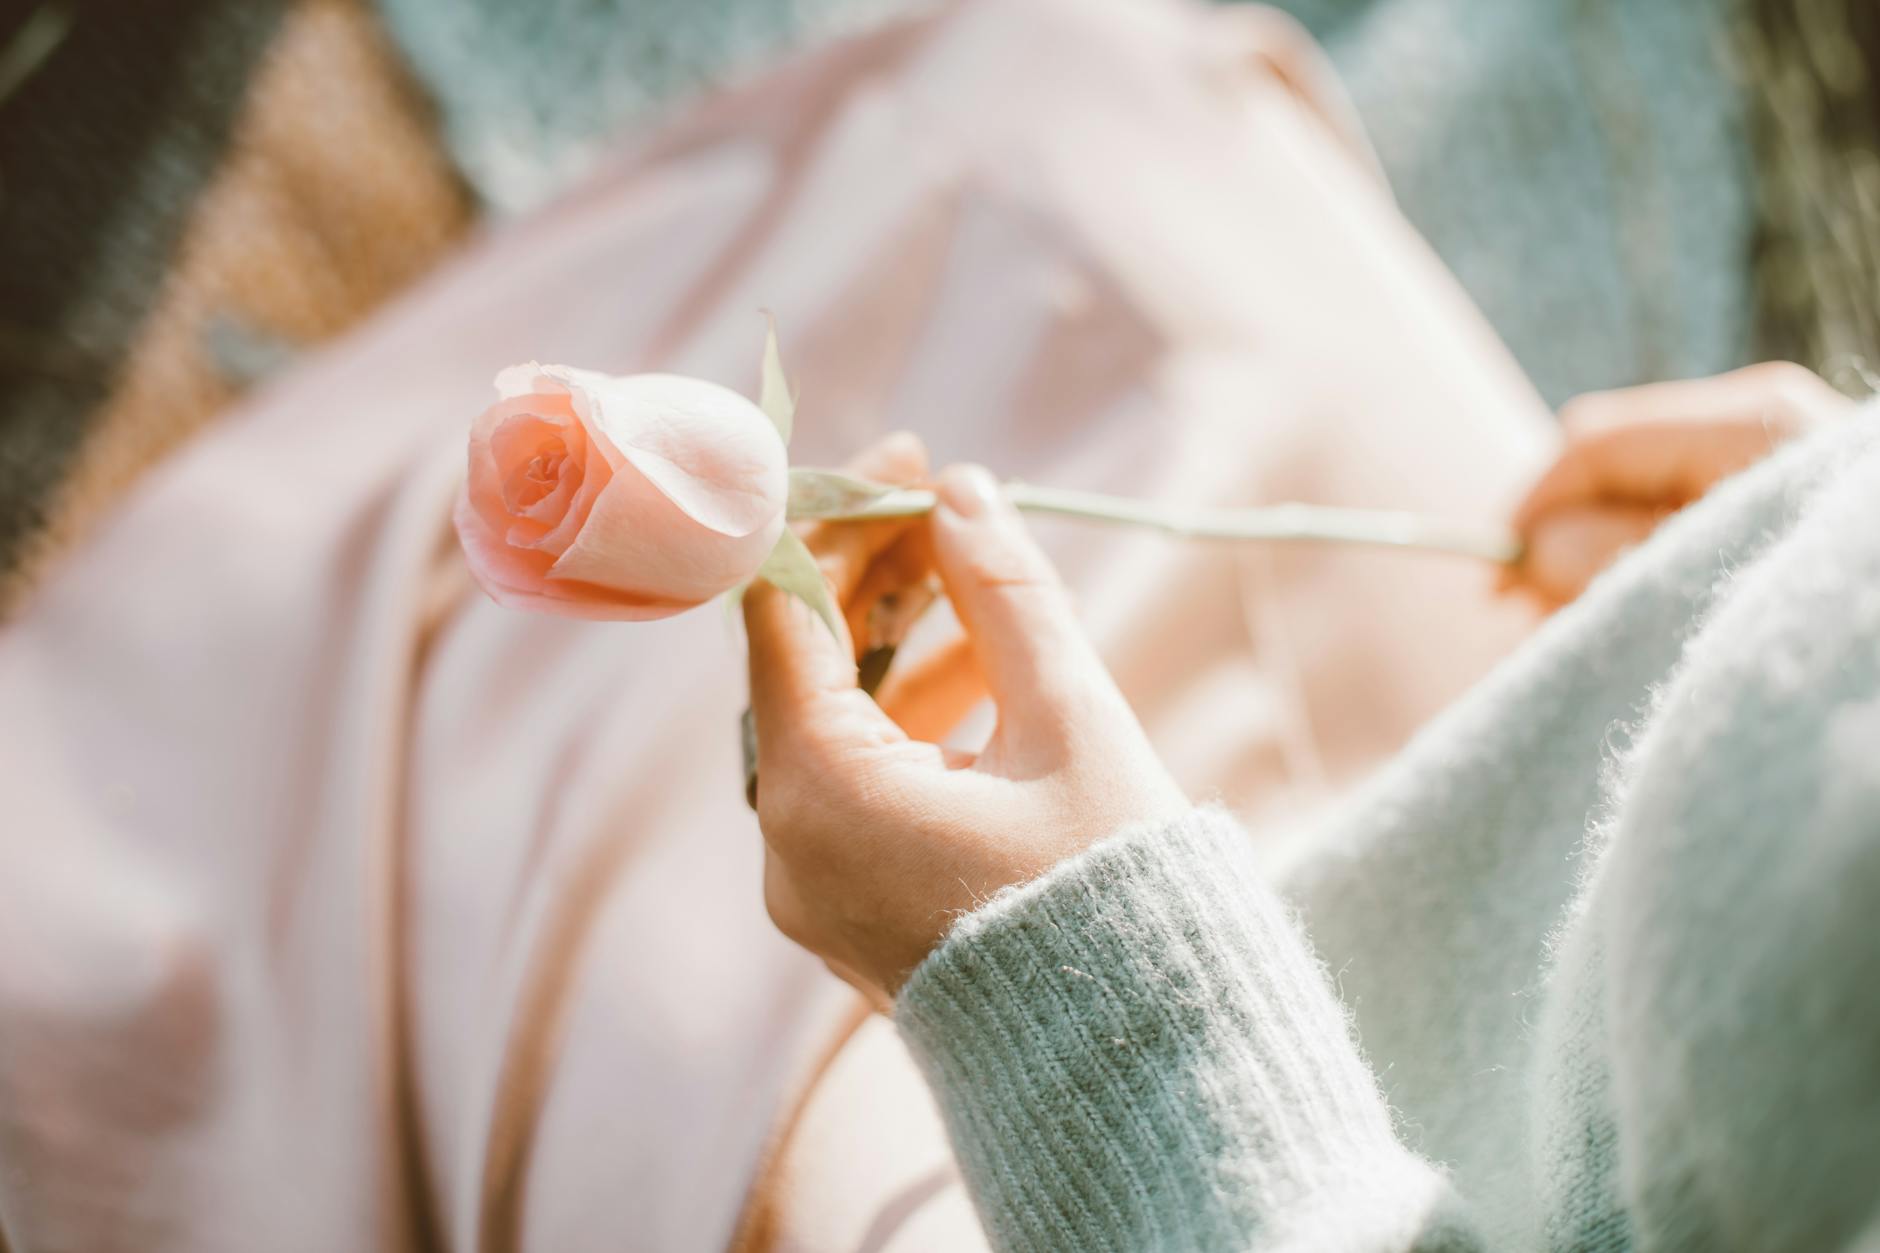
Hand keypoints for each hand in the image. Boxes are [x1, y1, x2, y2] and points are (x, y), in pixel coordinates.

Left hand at [743, 435, 1186, 1006]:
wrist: (1144, 1074)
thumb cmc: (1118, 900)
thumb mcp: (1071, 726)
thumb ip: (1008, 600)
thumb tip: (963, 493)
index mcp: (823, 796)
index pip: (790, 616)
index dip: (842, 522)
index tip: (908, 463)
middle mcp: (793, 846)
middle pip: (805, 668)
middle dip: (875, 578)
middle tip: (947, 506)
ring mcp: (819, 887)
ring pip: (834, 726)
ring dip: (900, 646)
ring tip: (982, 582)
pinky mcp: (858, 910)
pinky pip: (860, 786)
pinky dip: (910, 723)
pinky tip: (983, 675)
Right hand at [1505, 362, 1851, 605]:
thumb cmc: (1835, 611)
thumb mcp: (1702, 593)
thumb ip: (1606, 562)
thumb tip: (1533, 548)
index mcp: (1747, 423)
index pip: (1592, 441)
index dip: (1530, 509)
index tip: (1496, 586)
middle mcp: (1767, 415)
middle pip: (1613, 454)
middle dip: (1566, 530)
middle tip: (1542, 616)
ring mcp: (1785, 446)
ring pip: (1647, 479)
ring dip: (1606, 548)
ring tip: (1597, 621)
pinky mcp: (1792, 487)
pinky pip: (1689, 499)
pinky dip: (1653, 550)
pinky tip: (1651, 603)